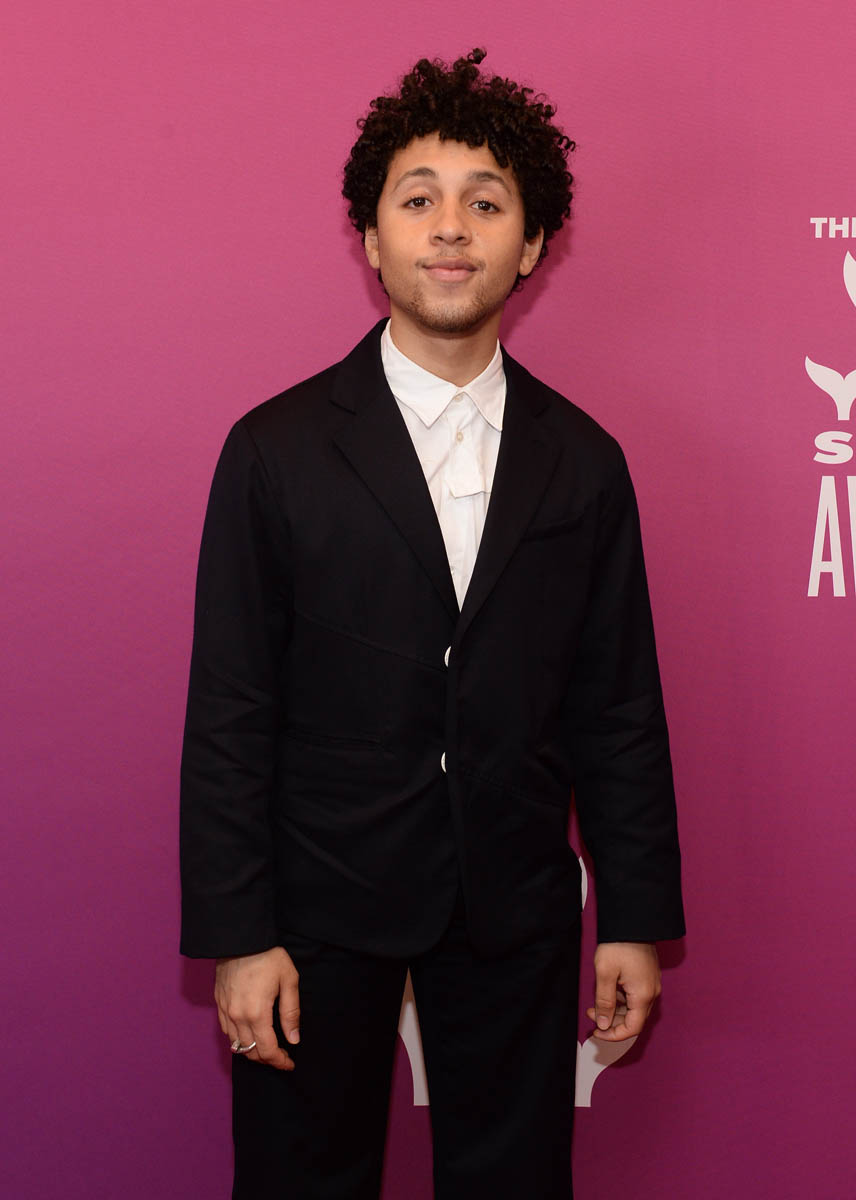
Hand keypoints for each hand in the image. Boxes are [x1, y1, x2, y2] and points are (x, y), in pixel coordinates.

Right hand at [215, 946, 300, 1069]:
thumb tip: (294, 1039)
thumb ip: (291, 1013)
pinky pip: (226, 1030)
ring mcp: (225, 1010)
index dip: (279, 1061)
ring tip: (266, 1047)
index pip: (267, 1050)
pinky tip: (249, 1033)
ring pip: (236, 1044)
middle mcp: (237, 1017)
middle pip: (250, 1052)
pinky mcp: (218, 1003)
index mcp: (257, 1013)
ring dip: (251, 1050)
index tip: (289, 1063)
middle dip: (266, 1059)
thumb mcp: (288, 980)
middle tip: (280, 1056)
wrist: (240, 937)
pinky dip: (238, 1038)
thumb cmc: (268, 956)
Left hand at [586, 942, 660, 1041]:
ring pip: (633, 1008)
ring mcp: (651, 984)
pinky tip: (608, 991)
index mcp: (643, 995)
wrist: (632, 922)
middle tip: (592, 1014)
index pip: (632, 1028)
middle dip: (611, 1021)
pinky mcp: (647, 977)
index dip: (614, 1035)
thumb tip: (603, 1024)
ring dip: (615, 1010)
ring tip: (595, 1003)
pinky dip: (621, 1000)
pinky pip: (635, 996)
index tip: (598, 1032)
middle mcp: (651, 993)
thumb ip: (604, 1002)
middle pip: (633, 1020)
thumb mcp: (605, 974)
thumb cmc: (619, 944)